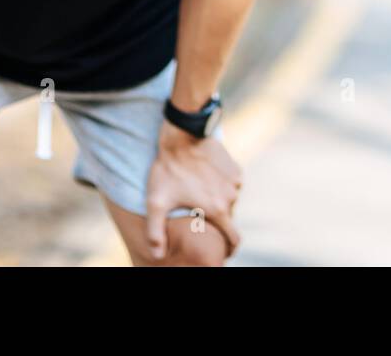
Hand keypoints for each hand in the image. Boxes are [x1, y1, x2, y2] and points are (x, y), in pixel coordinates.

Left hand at [144, 122, 242, 260]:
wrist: (183, 134)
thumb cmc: (168, 169)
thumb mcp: (156, 202)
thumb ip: (155, 232)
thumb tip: (156, 255)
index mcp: (217, 210)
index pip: (234, 239)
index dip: (230, 249)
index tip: (224, 253)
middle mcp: (231, 197)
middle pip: (227, 217)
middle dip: (215, 219)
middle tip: (197, 211)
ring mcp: (235, 181)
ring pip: (229, 200)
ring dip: (218, 200)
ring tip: (198, 192)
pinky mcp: (235, 167)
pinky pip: (231, 184)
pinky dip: (222, 185)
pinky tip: (205, 178)